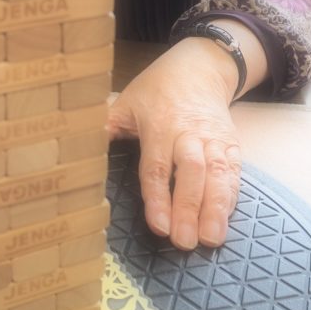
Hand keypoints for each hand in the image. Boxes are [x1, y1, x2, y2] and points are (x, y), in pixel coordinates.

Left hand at [107, 40, 241, 249]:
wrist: (200, 67)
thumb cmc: (157, 89)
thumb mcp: (127, 101)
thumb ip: (107, 126)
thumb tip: (76, 147)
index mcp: (159, 124)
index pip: (157, 166)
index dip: (158, 197)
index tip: (159, 225)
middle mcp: (189, 132)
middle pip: (191, 172)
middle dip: (189, 208)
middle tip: (185, 241)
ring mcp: (213, 138)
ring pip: (218, 174)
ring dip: (215, 208)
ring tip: (210, 239)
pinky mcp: (231, 143)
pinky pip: (234, 172)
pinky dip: (230, 197)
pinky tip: (225, 221)